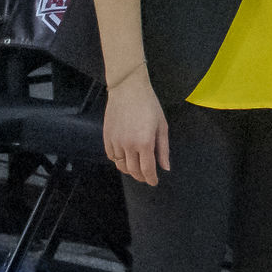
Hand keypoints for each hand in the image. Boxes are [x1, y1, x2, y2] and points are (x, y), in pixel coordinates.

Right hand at [103, 67, 170, 185]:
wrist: (128, 89)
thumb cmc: (149, 105)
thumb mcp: (162, 126)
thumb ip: (163, 149)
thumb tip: (165, 167)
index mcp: (145, 143)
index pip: (147, 169)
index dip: (151, 179)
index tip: (154, 182)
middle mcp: (128, 145)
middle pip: (133, 170)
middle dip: (141, 176)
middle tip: (146, 176)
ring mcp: (116, 141)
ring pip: (121, 165)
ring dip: (129, 170)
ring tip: (136, 169)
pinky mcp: (107, 137)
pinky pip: (111, 156)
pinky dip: (118, 161)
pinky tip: (124, 158)